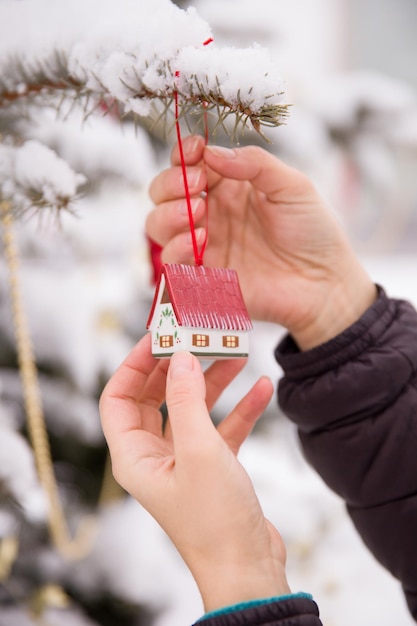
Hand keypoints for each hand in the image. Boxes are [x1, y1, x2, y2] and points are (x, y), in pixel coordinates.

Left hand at [100, 334, 289, 611]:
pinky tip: (261, 389)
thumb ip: (187, 400)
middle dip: (177, 368)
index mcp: (135, 455)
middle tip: (198, 338)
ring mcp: (184, 460)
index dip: (135, 364)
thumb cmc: (215, 520)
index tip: (159, 337)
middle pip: (156, 397)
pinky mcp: (213, 466)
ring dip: (213, 382)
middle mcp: (155, 456)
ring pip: (192, 408)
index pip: (119, 397)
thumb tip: (180, 357)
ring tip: (236, 355)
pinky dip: (239, 408)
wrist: (249, 568)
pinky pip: (222, 427)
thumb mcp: (199, 451)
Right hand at [147, 137, 375, 348]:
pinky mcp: (203, 277)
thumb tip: (211, 153)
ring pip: (157, 224)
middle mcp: (211, 213)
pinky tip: (200, 241)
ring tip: (198, 212)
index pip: (189, 164)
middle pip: (164, 192)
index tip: (194, 150)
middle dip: (170, 183)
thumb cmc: (314, 232)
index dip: (184, 154)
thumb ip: (254, 164)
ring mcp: (204, 245)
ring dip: (168, 214)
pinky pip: (171, 262)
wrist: (325, 283)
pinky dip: (176, 248)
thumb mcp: (292, 186)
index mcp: (229, 187)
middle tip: (197, 185)